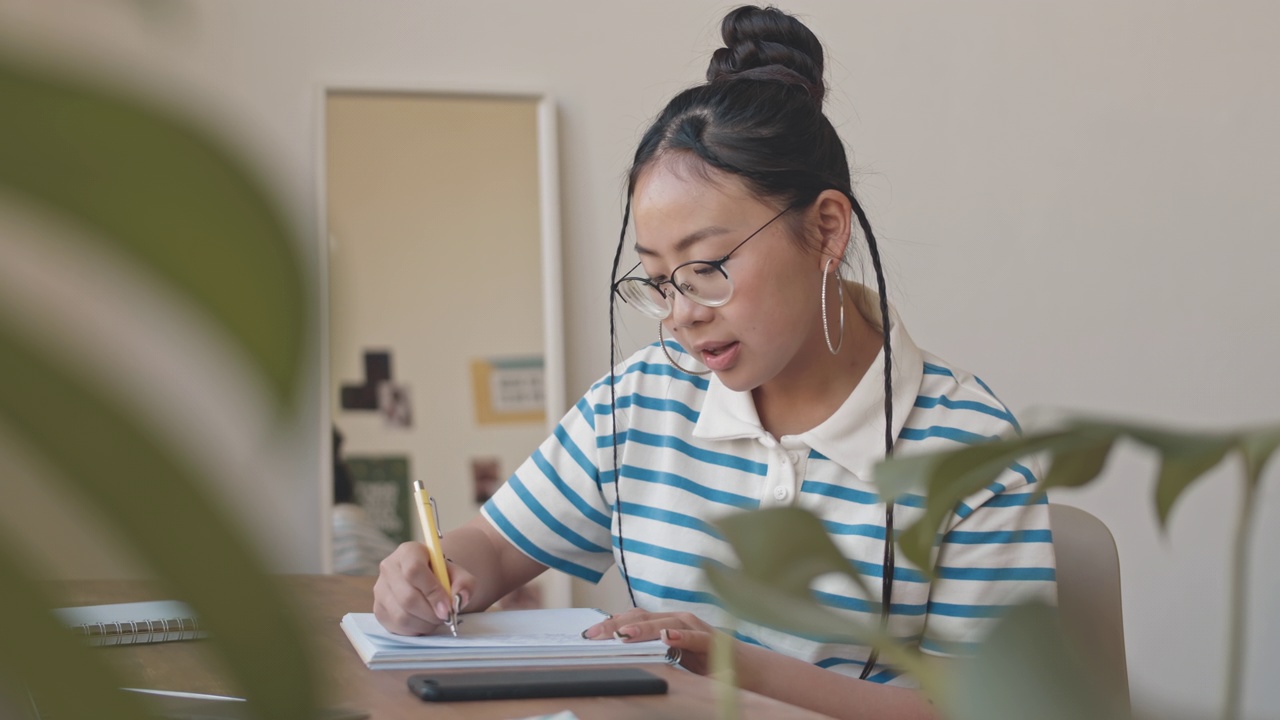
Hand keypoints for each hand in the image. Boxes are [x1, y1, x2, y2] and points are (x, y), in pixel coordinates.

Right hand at [372, 542, 473, 634]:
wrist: (428, 581)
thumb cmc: (442, 576)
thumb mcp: (458, 574)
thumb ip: (465, 583)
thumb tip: (459, 599)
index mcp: (408, 552)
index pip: (414, 571)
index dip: (433, 592)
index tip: (448, 607)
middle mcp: (388, 568)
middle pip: (408, 598)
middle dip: (431, 613)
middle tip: (446, 616)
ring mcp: (380, 590)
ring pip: (402, 616)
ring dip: (425, 624)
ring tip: (436, 618)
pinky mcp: (378, 610)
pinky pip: (397, 627)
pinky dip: (416, 629)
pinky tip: (424, 622)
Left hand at [580, 608, 726, 675]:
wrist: (749, 670)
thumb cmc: (709, 662)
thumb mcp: (675, 657)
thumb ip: (653, 651)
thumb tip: (621, 652)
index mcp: (668, 624)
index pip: (634, 619)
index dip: (610, 623)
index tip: (587, 634)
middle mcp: (680, 621)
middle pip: (643, 618)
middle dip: (616, 625)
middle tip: (593, 634)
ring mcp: (698, 629)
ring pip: (666, 624)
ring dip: (643, 629)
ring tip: (622, 634)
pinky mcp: (714, 643)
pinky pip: (696, 639)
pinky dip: (681, 637)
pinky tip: (667, 637)